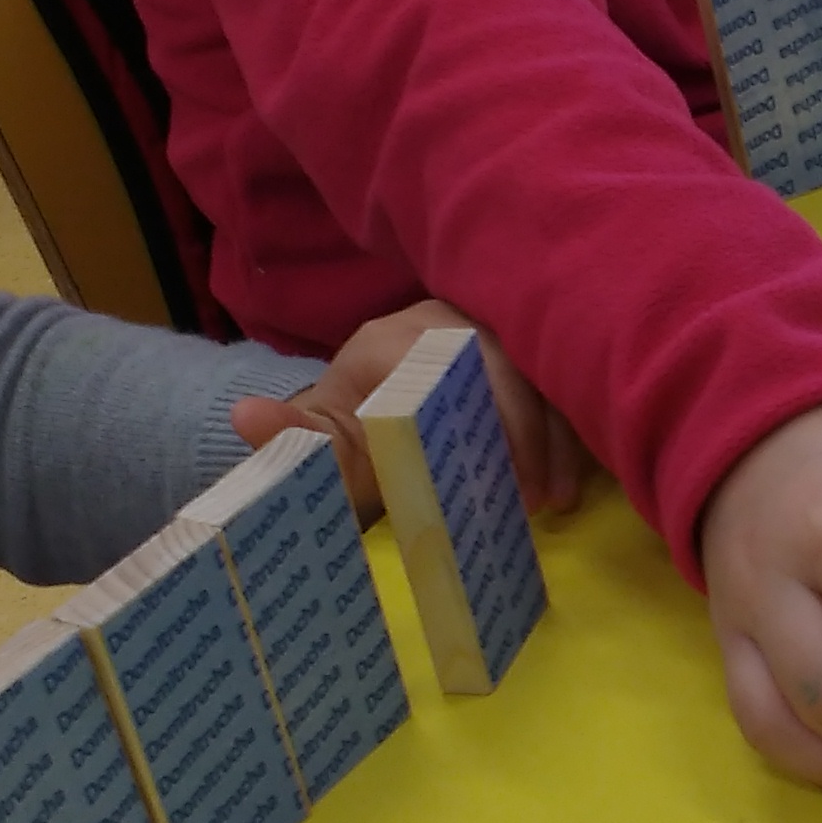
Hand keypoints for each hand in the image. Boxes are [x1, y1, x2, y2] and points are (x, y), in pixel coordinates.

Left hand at [229, 301, 592, 521]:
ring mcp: (486, 326)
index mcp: (393, 343)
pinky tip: (577, 470)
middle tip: (542, 501)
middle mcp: (443, 320)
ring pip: (544, 367)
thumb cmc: (345, 447)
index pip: (459, 366)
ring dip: (560, 434)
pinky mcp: (518, 344)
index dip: (496, 422)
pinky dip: (573, 421)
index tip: (509, 486)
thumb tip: (244, 416)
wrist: (358, 423)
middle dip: (534, 435)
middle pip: (512, 363)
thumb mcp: (321, 453)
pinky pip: (560, 371)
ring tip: (559, 498)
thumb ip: (294, 441)